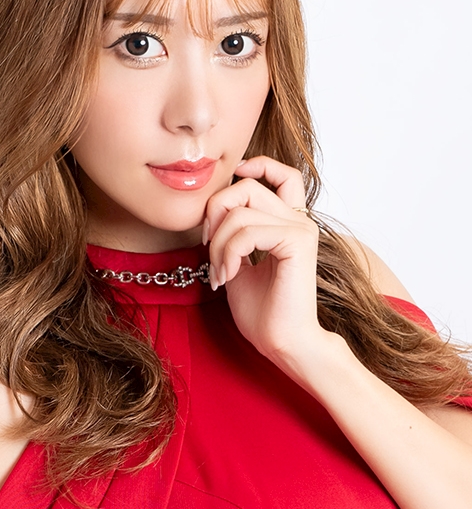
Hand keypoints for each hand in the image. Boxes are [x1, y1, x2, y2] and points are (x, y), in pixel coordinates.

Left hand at [204, 156, 331, 379]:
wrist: (282, 344)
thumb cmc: (263, 311)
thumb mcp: (238, 263)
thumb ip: (232, 234)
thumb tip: (212, 211)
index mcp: (289, 223)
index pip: (283, 174)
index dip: (256, 165)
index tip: (228, 184)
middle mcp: (299, 221)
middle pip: (246, 187)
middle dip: (215, 214)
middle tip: (208, 250)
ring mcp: (301, 230)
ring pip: (241, 211)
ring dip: (218, 243)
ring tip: (219, 272)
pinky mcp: (298, 242)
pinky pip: (248, 231)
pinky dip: (228, 253)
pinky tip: (227, 276)